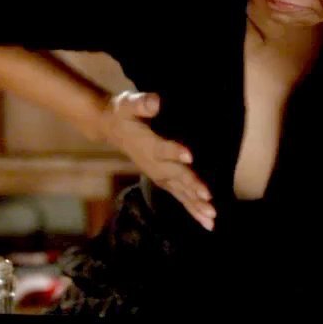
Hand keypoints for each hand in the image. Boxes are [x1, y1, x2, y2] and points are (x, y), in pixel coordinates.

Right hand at [100, 91, 214, 230]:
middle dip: (192, 186)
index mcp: (146, 144)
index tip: (189, 155)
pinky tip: (207, 222)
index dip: (174, 152)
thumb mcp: (128, 103)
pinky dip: (193, 209)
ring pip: (179, 192)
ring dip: (195, 205)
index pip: (161, 148)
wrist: (111, 128)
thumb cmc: (123, 113)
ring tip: (211, 219)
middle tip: (208, 198)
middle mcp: (153, 164)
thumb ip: (142, 103)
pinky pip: (179, 196)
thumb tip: (155, 102)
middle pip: (175, 176)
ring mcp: (158, 174)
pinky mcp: (162, 180)